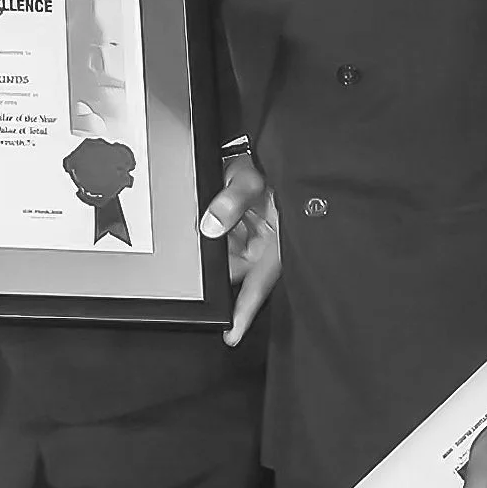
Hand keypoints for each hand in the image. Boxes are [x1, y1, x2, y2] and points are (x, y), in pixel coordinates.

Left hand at [198, 153, 279, 346]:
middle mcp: (263, 249)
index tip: (231, 334)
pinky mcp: (240, 231)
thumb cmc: (271, 169)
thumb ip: (232, 201)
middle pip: (230, 268)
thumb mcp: (251, 179)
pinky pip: (220, 237)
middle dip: (216, 256)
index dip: (244, 313)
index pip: (257, 287)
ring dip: (214, 237)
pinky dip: (213, 226)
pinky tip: (218, 208)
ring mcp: (251, 241)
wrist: (272, 153)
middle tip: (214, 228)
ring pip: (221, 251)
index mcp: (276, 246)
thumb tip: (210, 227)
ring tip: (222, 207)